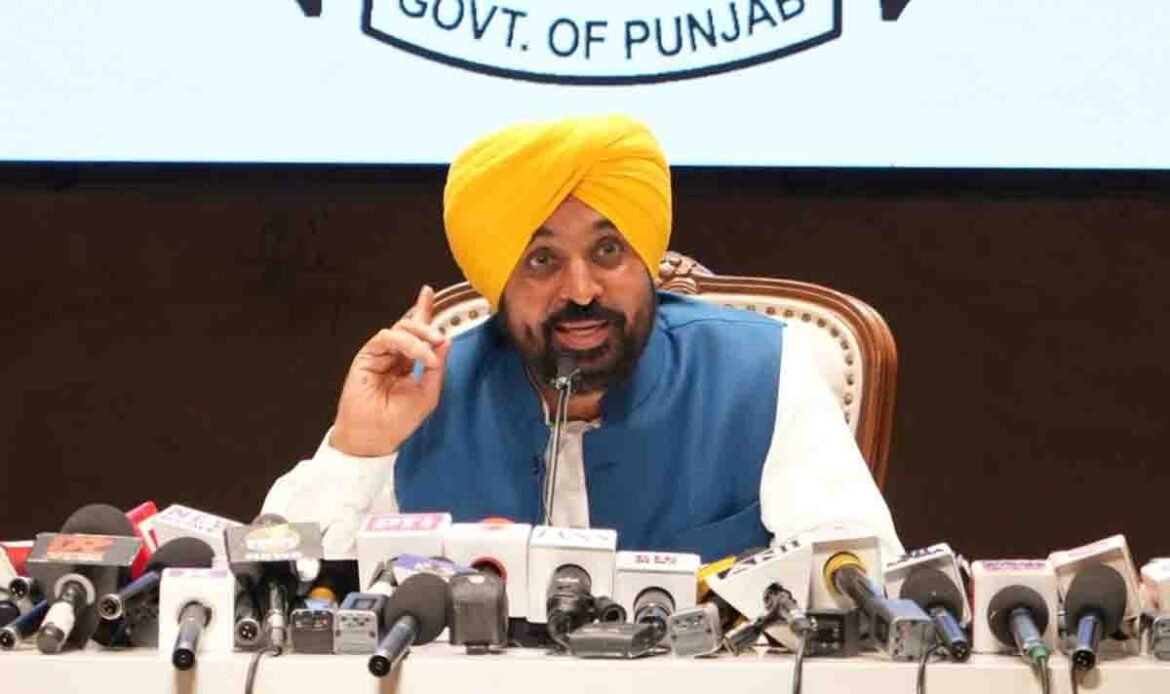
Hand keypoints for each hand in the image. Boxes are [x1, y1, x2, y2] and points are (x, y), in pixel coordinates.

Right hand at [329, 285, 450, 455]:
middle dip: (425, 322)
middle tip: (439, 335)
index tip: (428, 293)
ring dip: (419, 335)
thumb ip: (437, 368)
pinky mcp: (367, 357)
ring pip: (399, 329)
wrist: (374, 438)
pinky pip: (386, 338)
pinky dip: (407, 343)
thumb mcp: (428, 394)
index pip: (416, 333)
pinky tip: (420, 355)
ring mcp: (379, 355)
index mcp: (407, 363)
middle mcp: (393, 356)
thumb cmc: (398, 421)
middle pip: (408, 326)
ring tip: (432, 347)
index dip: (422, 311)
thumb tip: (445, 341)